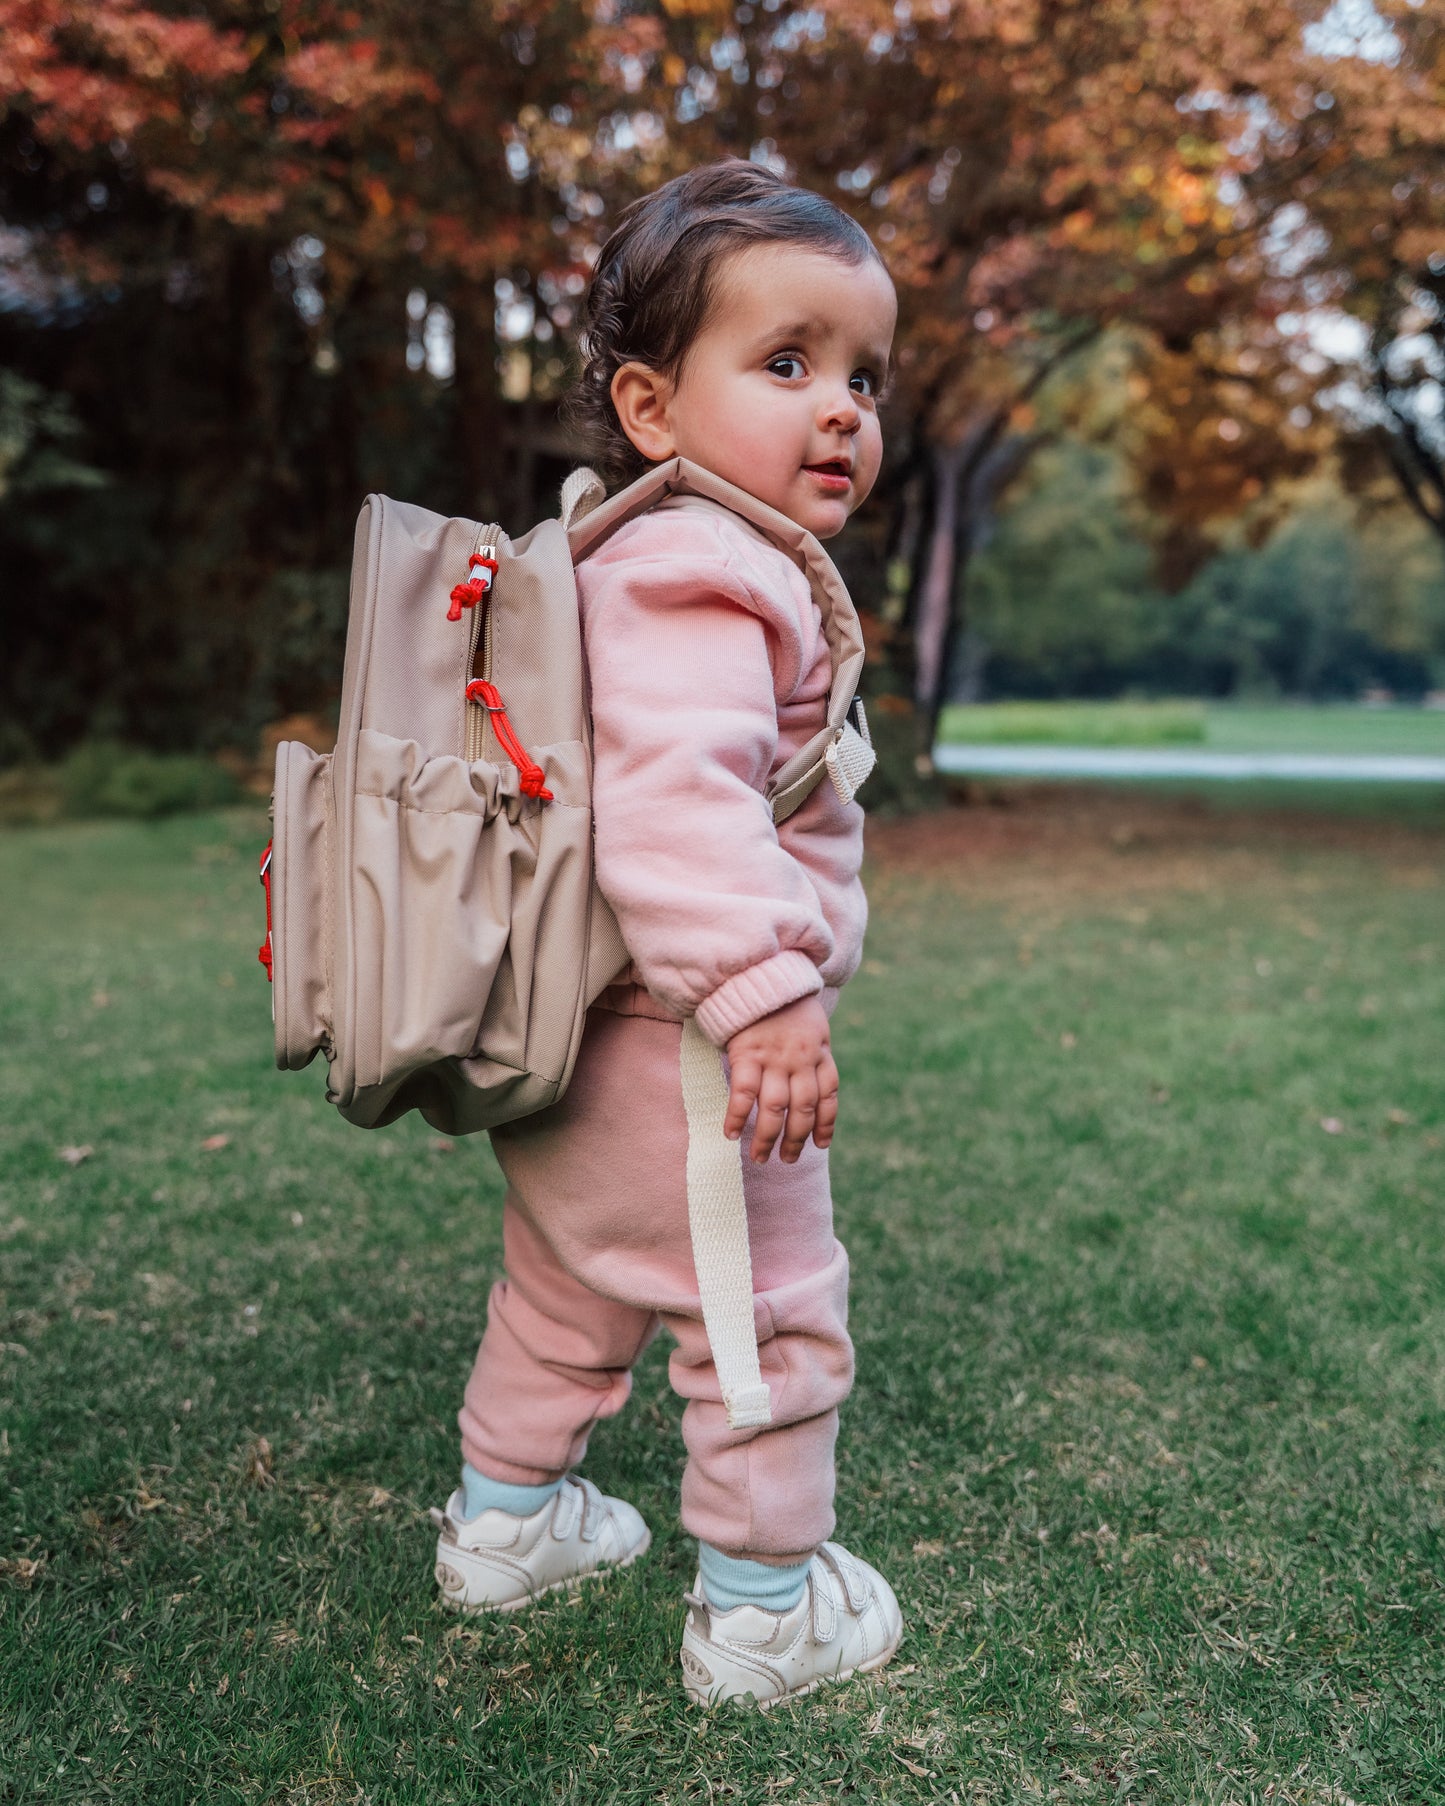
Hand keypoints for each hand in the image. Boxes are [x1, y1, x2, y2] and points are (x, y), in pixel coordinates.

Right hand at [724, 994, 839, 1163]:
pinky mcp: (747, 1052)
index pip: (829, 1095)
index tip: (821, 1144)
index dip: (826, 1123)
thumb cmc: (784, 999)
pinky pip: (743, 1093)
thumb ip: (813, 1051)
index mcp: (820, 1051)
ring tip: (759, 1157)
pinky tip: (730, 1134)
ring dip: (768, 1138)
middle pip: (803, 1110)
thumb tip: (808, 1081)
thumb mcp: (812, 1023)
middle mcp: (801, 1059)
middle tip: (786, 1160)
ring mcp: (774, 1057)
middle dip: (795, 1140)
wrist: (761, 970)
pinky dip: (736, 1116)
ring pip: (775, 1109)